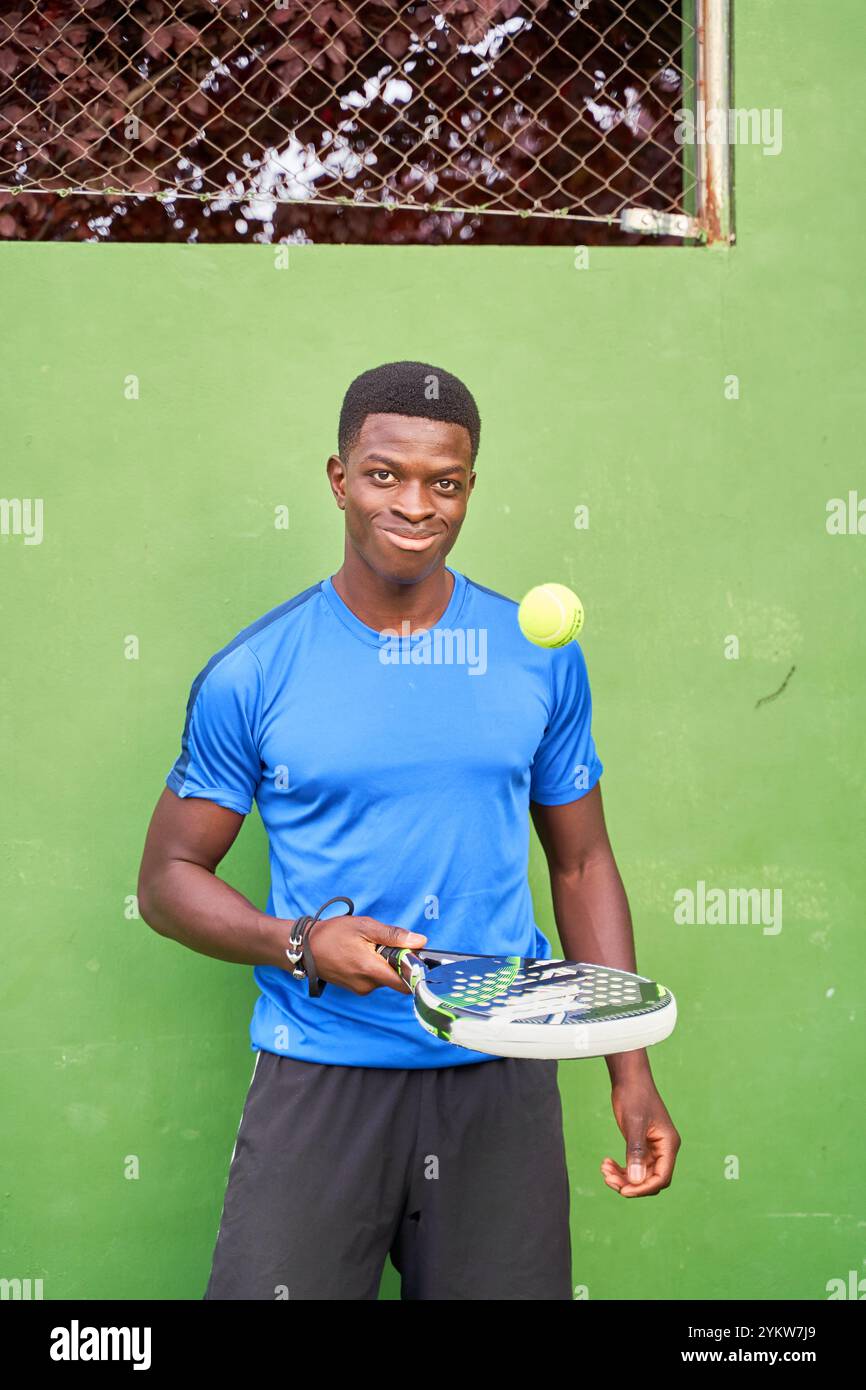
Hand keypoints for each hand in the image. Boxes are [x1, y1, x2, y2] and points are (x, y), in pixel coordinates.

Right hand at [302, 915, 426, 994]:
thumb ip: (393, 936)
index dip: (415, 971)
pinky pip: (372, 980)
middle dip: (396, 963)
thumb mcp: (364, 927)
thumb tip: (420, 941)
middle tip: (384, 944)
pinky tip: (361, 954)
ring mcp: (359, 989)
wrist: (305, 947)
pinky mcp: (354, 988)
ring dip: (383, 965)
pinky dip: (373, 968)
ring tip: (368, 947)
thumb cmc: (333, 934)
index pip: (406, 983)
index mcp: (371, 970)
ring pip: (384, 979)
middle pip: (396, 980)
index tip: (415, 957)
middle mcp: (367, 985)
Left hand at [601, 1070, 680, 1197]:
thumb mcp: (634, 1125)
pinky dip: (621, 1168)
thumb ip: (636, 1152)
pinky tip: (606, 1163)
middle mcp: (664, 1149)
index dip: (643, 1188)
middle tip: (607, 1178)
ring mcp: (653, 1148)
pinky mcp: (642, 1145)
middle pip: (651, 1179)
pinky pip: (634, 1165)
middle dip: (630, 1183)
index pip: (661, 1177)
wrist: (629, 1078)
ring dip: (622, 1177)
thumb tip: (636, 1181)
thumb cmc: (635, 1096)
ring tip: (604, 1170)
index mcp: (668, 1144)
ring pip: (640, 1174)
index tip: (623, 1191)